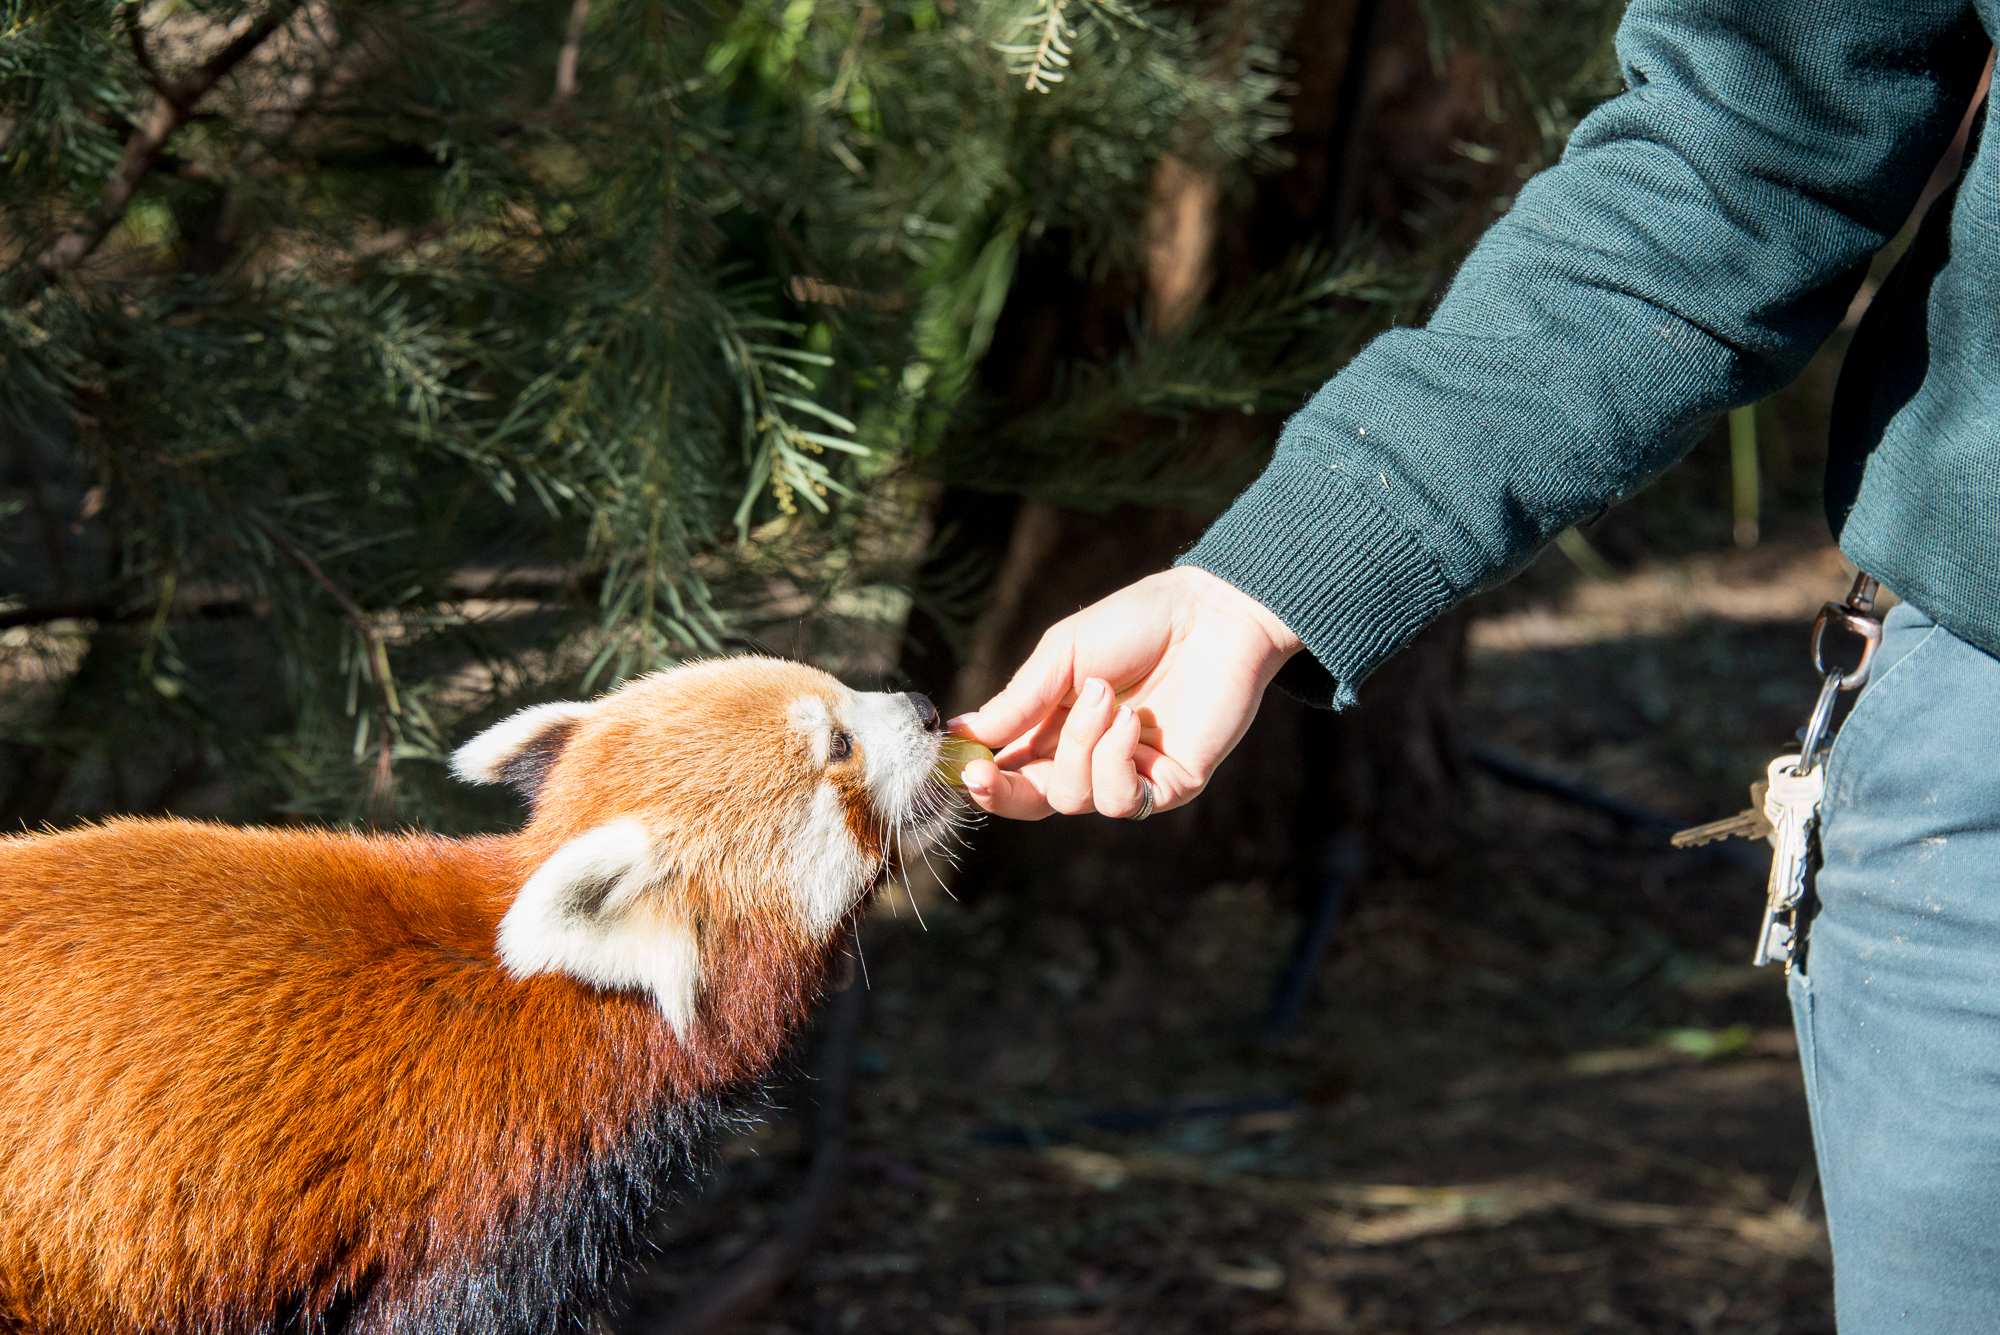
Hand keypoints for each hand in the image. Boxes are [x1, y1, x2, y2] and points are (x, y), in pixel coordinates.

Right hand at [951, 567, 1302, 819]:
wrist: (1212, 615)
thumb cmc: (1138, 622)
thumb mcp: (1063, 654)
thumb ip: (1018, 699)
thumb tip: (963, 733)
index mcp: (1056, 726)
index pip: (1009, 771)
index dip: (981, 777)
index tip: (959, 763)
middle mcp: (1089, 757)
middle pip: (1032, 802)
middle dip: (1002, 791)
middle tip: (981, 769)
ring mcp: (1128, 774)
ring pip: (1072, 798)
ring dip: (1078, 746)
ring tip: (1106, 696)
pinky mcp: (1167, 785)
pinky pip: (1120, 801)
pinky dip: (1114, 760)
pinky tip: (1131, 721)